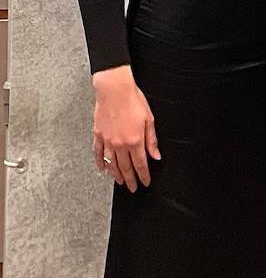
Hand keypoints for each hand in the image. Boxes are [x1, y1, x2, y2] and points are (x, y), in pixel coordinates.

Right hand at [91, 66, 158, 191]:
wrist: (114, 90)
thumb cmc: (133, 101)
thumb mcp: (149, 120)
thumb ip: (152, 140)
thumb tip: (156, 156)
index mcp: (135, 140)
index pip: (141, 164)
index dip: (143, 175)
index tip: (145, 183)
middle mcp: (120, 144)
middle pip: (126, 167)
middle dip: (130, 179)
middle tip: (132, 188)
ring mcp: (107, 140)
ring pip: (111, 163)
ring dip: (116, 175)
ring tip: (120, 182)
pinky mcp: (98, 135)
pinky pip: (97, 153)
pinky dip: (100, 163)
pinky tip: (102, 170)